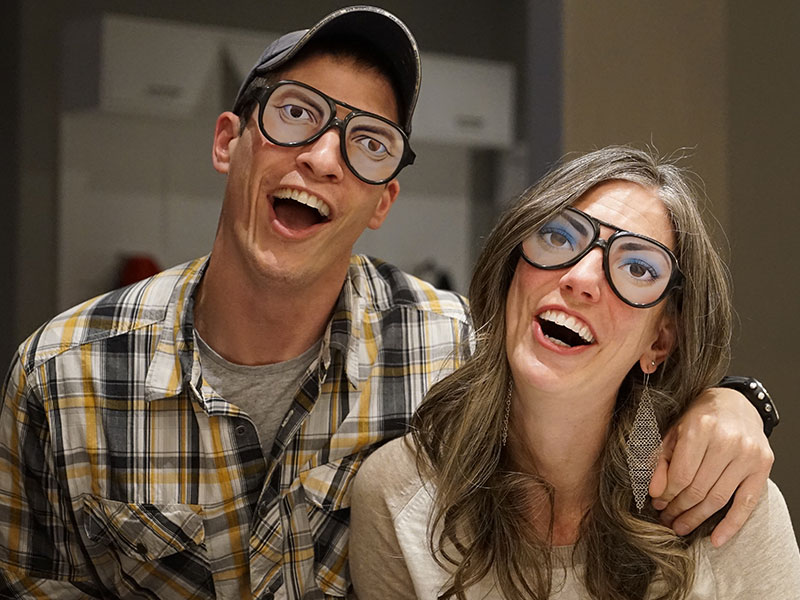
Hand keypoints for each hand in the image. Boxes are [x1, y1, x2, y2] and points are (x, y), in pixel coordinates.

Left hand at [648, 387, 772, 546]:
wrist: (736, 403)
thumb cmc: (700, 417)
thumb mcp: (673, 431)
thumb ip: (660, 459)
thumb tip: (654, 491)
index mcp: (702, 427)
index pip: (681, 474)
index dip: (666, 494)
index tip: (657, 503)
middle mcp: (728, 441)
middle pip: (699, 489)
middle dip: (678, 508)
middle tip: (666, 518)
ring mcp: (748, 455)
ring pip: (718, 498)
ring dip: (697, 518)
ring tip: (681, 526)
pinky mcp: (763, 467)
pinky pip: (747, 504)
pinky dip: (731, 525)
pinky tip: (716, 540)